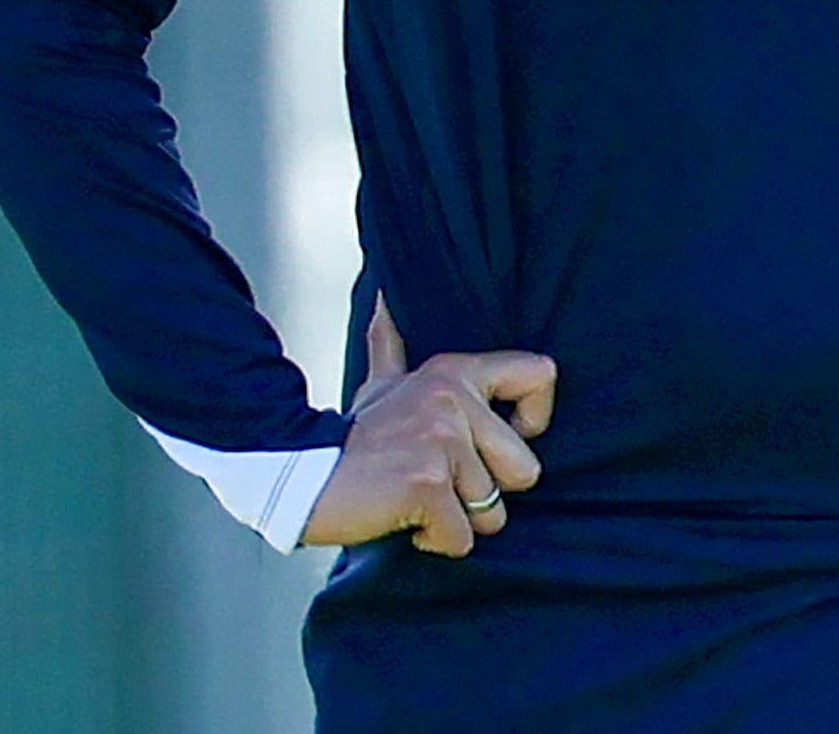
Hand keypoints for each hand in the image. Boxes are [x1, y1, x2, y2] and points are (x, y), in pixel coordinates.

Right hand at [302, 295, 557, 555]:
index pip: (540, 374)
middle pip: (525, 470)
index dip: (534, 419)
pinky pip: (462, 538)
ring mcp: (442, 442)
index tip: (502, 441)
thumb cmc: (349, 439)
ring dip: (455, 521)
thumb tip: (384, 297)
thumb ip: (393, 344)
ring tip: (413, 498)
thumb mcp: (380, 385)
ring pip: (492, 513)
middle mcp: (455, 400)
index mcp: (454, 373)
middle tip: (437, 482)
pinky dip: (434, 541)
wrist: (298, 476)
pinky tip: (402, 517)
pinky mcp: (428, 485)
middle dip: (485, 493)